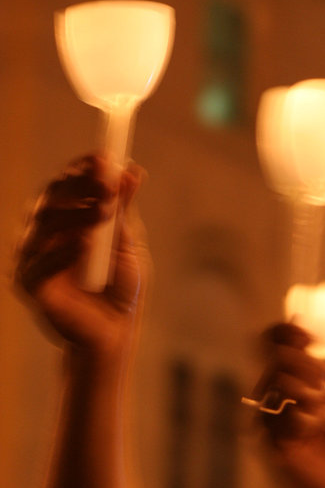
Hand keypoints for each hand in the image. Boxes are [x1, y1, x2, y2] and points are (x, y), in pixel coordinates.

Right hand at [14, 155, 147, 356]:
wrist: (116, 331)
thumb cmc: (120, 285)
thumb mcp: (127, 242)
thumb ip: (124, 208)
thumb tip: (132, 169)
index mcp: (65, 218)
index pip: (66, 184)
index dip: (83, 169)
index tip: (105, 157)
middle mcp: (44, 233)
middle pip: (52, 198)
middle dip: (80, 186)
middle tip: (107, 181)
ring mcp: (33, 258)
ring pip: (44, 224)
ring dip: (76, 213)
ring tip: (106, 210)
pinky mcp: (30, 286)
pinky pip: (40, 264)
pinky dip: (63, 252)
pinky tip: (86, 244)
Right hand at [250, 323, 324, 487]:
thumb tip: (318, 343)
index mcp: (288, 378)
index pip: (271, 342)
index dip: (284, 331)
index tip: (308, 338)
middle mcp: (271, 393)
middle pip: (278, 358)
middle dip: (309, 365)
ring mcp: (266, 415)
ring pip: (281, 382)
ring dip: (312, 395)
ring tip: (324, 415)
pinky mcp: (266, 437)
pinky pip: (286, 413)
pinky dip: (308, 419)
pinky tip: (312, 432)